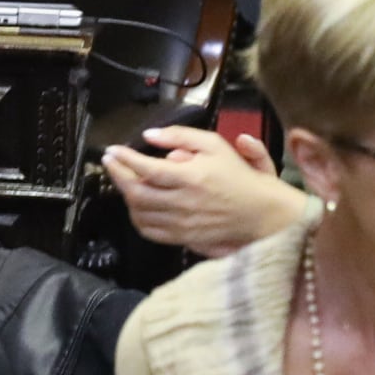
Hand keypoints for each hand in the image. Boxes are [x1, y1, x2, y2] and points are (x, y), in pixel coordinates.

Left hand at [101, 127, 305, 257]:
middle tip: (110, 162)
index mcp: (191, 178)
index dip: (124, 159)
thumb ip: (181, 136)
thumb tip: (150, 136)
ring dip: (125, 195)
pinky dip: (137, 217)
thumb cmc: (240, 176)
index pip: (146, 169)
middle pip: (136, 192)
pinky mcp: (184, 238)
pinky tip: (137, 204)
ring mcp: (182, 224)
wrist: (263, 214)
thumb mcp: (215, 145)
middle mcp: (183, 203)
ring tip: (123, 179)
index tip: (112, 150)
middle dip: (117, 175)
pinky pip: (150, 231)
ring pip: (139, 213)